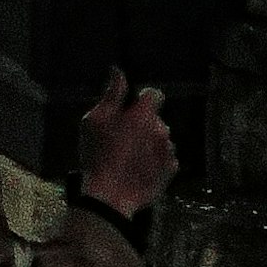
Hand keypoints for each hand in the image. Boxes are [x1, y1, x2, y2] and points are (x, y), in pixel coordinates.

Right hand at [78, 75, 178, 219]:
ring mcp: (168, 151)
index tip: (130, 108)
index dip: (143, 98)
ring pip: (161, 139)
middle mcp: (161, 129)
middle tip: (124, 137)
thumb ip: (111, 94)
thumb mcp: (95, 120)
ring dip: (150, 142)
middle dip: (143, 124)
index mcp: (143, 115)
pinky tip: (139, 169)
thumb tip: (118, 71)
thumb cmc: (98, 154)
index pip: (155, 94)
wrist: (109, 195)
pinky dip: (156, 160)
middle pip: (156, 119)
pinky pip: (166, 158)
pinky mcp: (171, 170)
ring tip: (131, 157)